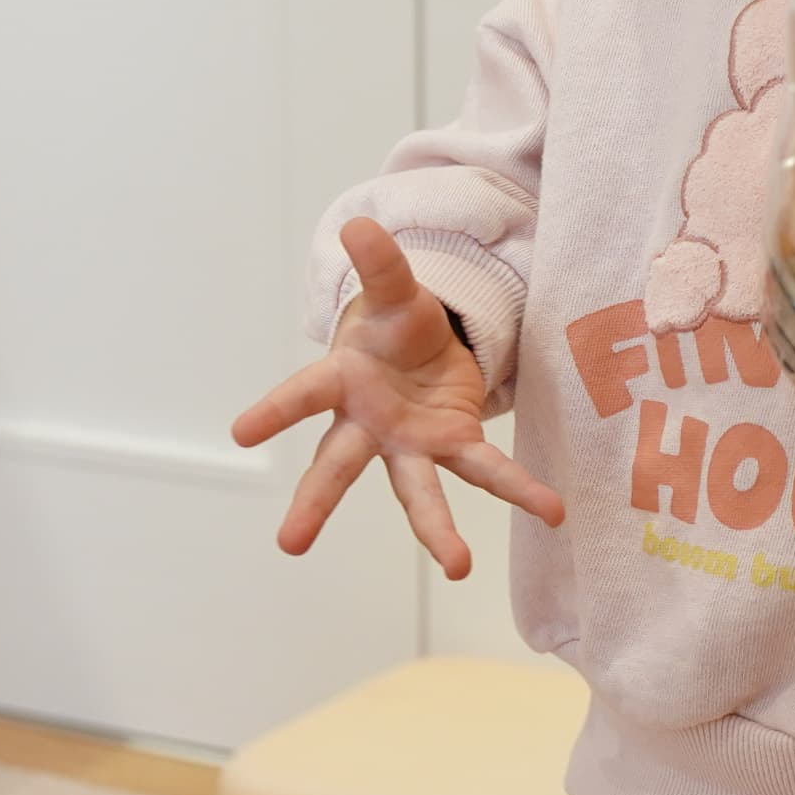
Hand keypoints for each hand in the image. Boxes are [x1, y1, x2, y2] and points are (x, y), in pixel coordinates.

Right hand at [230, 220, 565, 580]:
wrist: (421, 344)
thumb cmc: (394, 324)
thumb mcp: (393, 290)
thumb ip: (381, 265)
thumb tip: (359, 226)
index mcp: (341, 381)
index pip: (303, 394)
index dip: (274, 410)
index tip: (240, 432)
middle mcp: (367, 424)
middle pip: (338, 464)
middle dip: (316, 502)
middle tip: (289, 544)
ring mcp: (408, 443)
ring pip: (417, 491)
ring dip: (437, 533)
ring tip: (459, 568)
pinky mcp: (451, 445)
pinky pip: (487, 470)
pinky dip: (522, 489)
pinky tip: (554, 512)